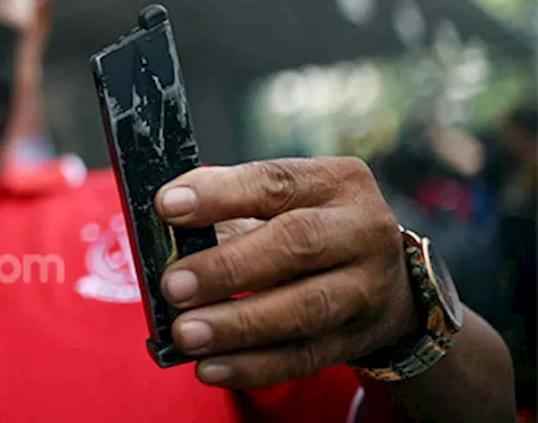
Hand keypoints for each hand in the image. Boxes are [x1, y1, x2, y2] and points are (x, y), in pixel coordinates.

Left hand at [154, 158, 420, 387]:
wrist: (385, 279)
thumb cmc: (307, 225)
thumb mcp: (281, 200)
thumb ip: (226, 205)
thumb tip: (164, 227)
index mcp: (336, 182)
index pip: (275, 182)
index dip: (219, 194)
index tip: (167, 207)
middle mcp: (362, 230)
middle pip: (297, 244)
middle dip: (229, 268)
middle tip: (173, 286)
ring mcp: (367, 289)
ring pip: (304, 309)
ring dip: (237, 325)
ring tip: (185, 334)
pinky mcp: (358, 339)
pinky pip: (304, 358)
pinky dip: (253, 366)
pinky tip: (210, 368)